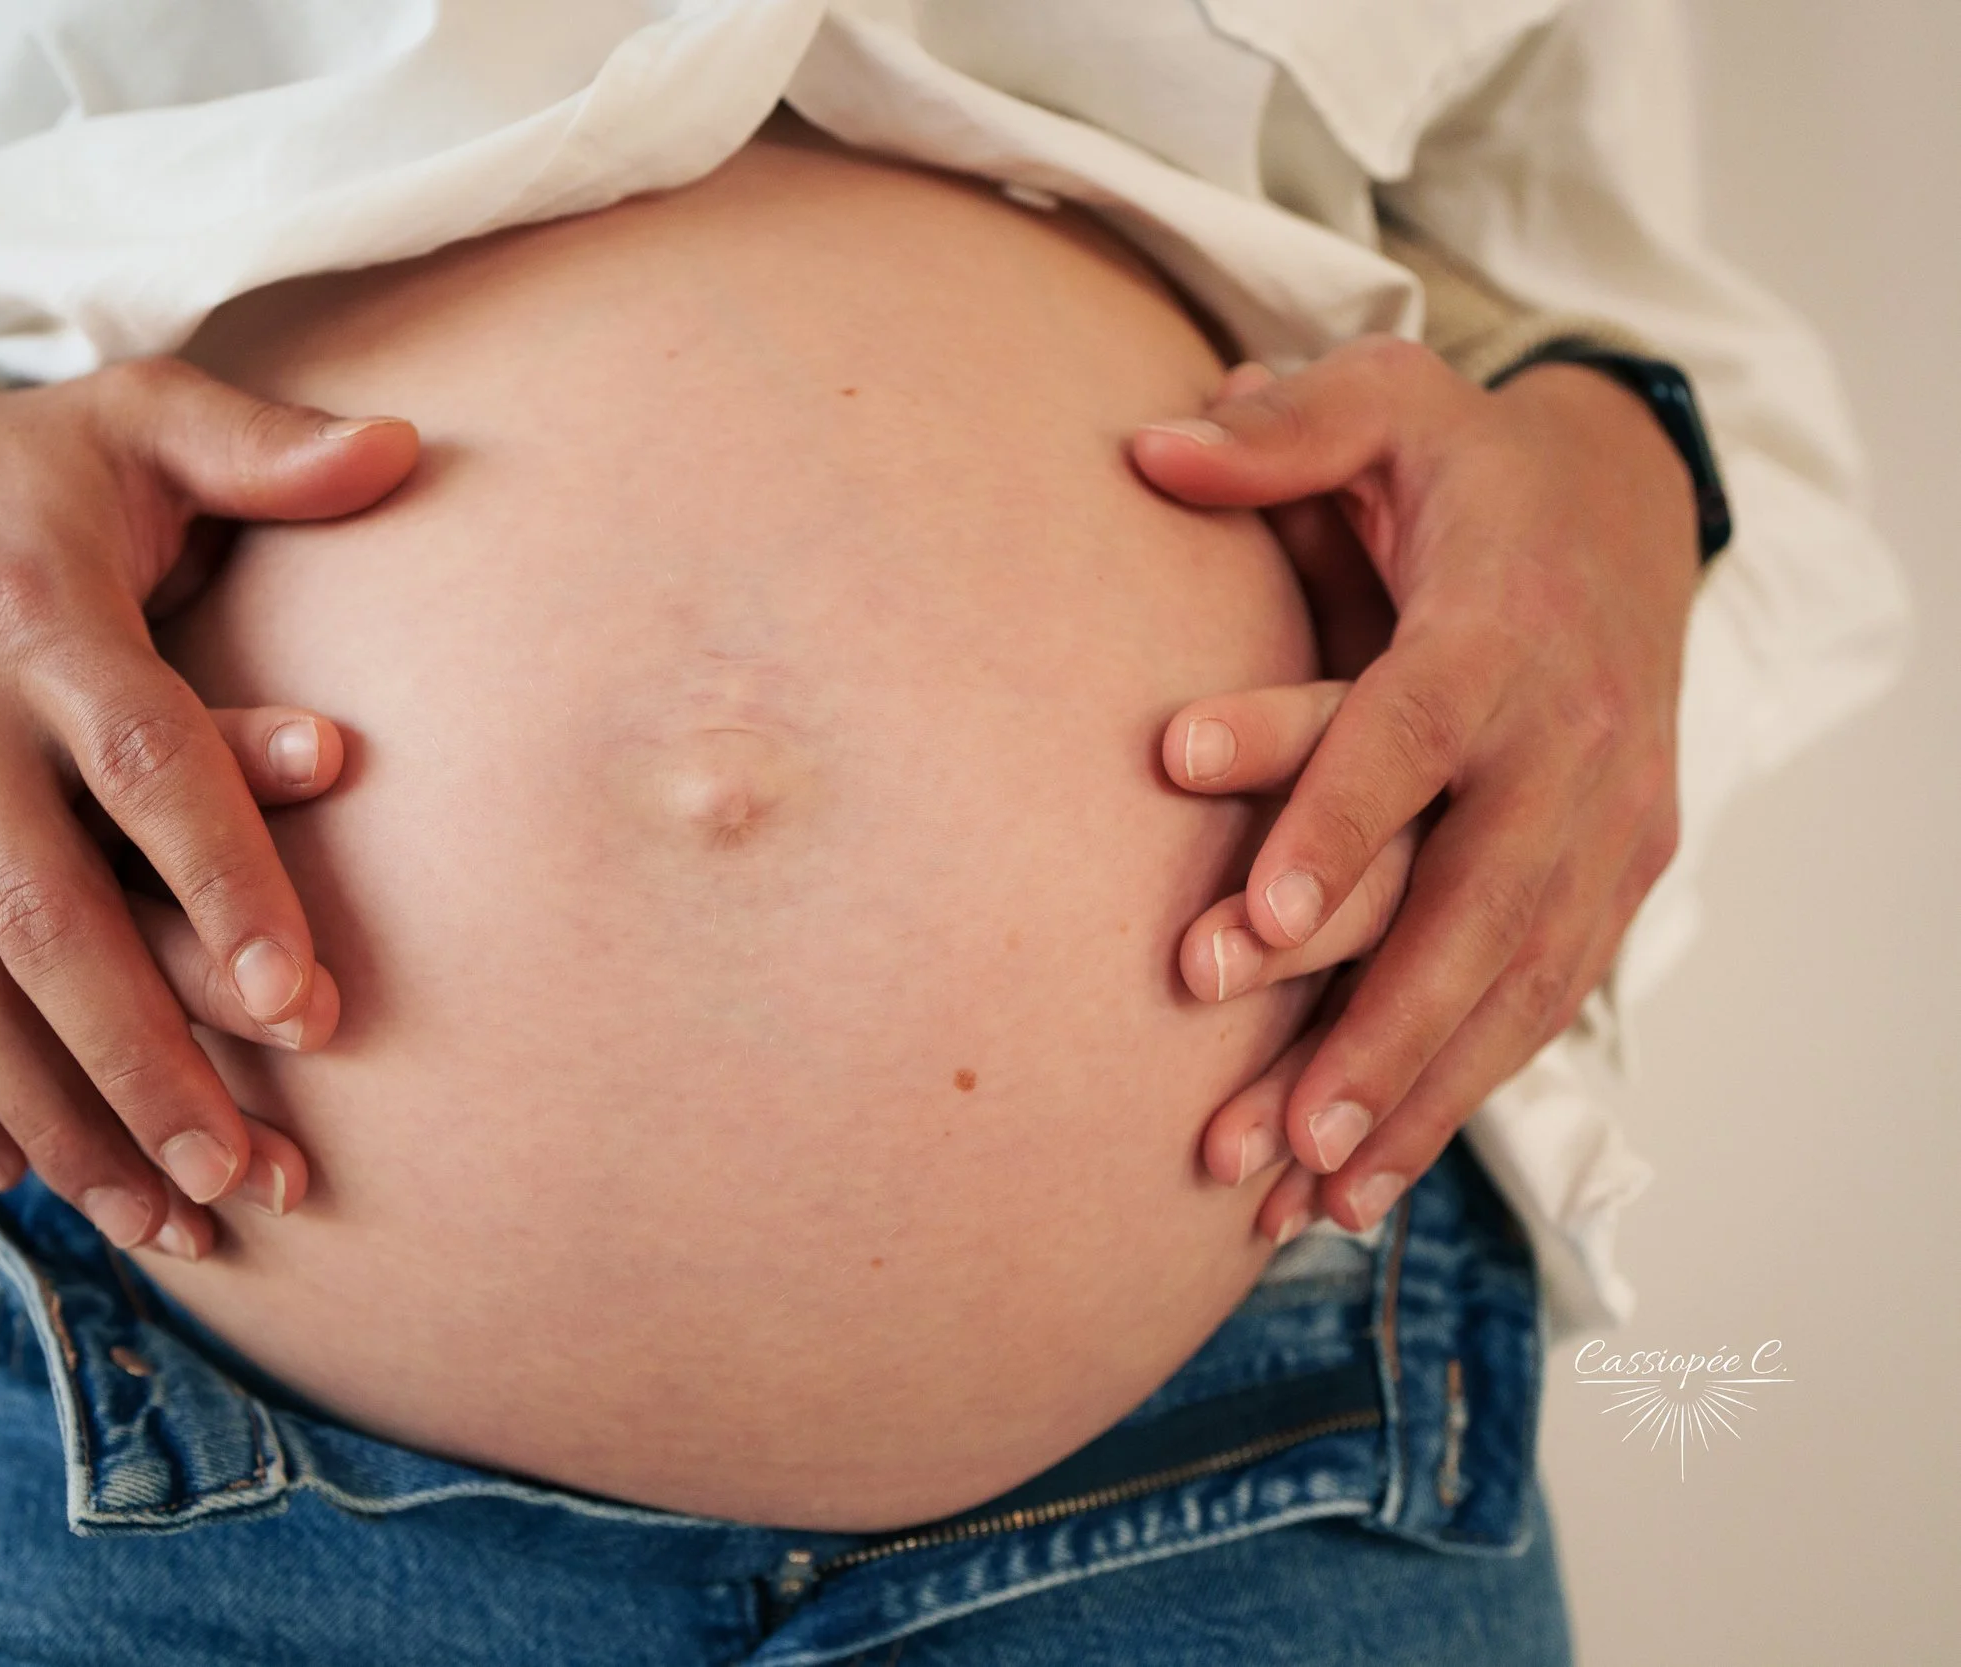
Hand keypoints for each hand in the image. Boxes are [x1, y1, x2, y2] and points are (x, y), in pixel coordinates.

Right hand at [0, 356, 416, 1256]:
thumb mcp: (134, 420)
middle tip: (246, 1172)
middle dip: (146, 1061)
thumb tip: (404, 447)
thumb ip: (262, 443)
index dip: (227, 880)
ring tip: (171, 1219)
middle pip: (44, 920)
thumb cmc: (19, 474)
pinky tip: (29, 1176)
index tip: (305, 1002)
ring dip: (64, 1118)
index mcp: (36, 619)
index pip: (145, 764)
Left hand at [1133, 340, 1697, 1235]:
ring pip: (1516, 985)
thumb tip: (1151, 447)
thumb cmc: (1472, 471)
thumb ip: (1284, 427)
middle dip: (1374, 1023)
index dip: (1332, 825)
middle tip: (1275, 1129)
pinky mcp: (1617, 880)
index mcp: (1500, 628)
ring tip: (1306, 1196)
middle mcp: (1567, 743)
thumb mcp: (1390, 405)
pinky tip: (1364, 1186)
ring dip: (1412, 1098)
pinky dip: (1457, 1100)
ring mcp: (1608, 825)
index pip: (1410, 735)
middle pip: (1476, 903)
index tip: (1246, 927)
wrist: (1633, 509)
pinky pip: (1541, 1008)